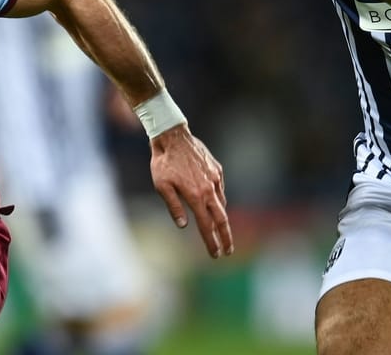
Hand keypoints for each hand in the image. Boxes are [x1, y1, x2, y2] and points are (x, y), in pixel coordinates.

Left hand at [150, 124, 232, 257]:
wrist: (173, 136)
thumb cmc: (164, 162)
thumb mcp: (162, 186)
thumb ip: (174, 207)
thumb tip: (183, 226)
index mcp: (195, 196)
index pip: (206, 226)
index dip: (211, 242)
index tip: (216, 254)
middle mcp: (209, 189)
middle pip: (222, 219)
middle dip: (226, 237)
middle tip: (228, 251)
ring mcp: (215, 178)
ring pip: (222, 203)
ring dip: (221, 218)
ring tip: (218, 228)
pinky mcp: (217, 169)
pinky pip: (220, 189)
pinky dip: (219, 199)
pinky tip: (214, 203)